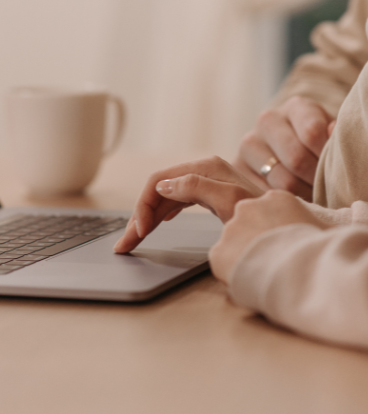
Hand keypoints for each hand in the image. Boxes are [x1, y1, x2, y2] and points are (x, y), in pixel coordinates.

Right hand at [114, 156, 263, 252]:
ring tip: (134, 240)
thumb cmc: (263, 215)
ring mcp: (204, 183)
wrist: (288, 227)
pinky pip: (175, 202)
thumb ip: (197, 187)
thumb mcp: (230, 201)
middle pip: (157, 190)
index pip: (158, 182)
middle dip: (139, 217)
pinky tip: (156, 224)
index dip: (143, 207)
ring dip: (147, 218)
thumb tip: (164, 184)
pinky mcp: (208, 195)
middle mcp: (201, 171)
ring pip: (164, 197)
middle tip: (125, 245)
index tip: (139, 234)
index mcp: (203, 168)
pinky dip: (161, 214)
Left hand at [209, 190, 329, 283]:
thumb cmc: (323, 252)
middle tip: (273, 260)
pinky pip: (221, 262)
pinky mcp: (218, 252)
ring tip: (265, 272)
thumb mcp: (326, 228)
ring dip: (244, 256)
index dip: (274, 232)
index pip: (266, 212)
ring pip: (232, 243)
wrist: (305, 273)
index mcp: (276, 198)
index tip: (283, 246)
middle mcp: (248, 207)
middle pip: (246, 224)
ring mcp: (230, 228)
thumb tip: (334, 225)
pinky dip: (232, 272)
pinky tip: (251, 279)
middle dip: (255, 241)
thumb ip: (316, 222)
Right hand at [234, 96, 335, 200]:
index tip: (334, 170)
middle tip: (325, 190)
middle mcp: (267, 121)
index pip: (313, 133)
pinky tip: (290, 199)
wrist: (284, 153)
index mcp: (296, 107)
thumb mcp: (331, 138)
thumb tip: (332, 132)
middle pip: (296, 159)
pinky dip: (280, 201)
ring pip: (282, 181)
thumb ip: (334, 138)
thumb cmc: (317, 148)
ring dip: (302, 194)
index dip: (326, 157)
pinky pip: (264, 193)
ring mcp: (248, 145)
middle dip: (315, 179)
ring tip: (310, 196)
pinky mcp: (236, 168)